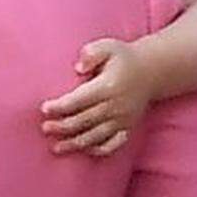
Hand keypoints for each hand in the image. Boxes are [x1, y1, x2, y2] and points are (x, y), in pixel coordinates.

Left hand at [40, 38, 153, 156]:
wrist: (152, 71)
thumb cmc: (123, 58)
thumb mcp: (108, 46)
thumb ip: (91, 53)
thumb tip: (79, 68)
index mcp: (109, 86)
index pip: (80, 99)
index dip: (61, 106)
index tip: (44, 108)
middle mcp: (117, 106)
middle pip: (85, 120)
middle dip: (63, 126)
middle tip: (45, 128)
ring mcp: (123, 119)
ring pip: (96, 136)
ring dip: (75, 143)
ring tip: (56, 147)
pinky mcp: (128, 128)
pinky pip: (113, 144)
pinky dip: (98, 150)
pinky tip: (83, 150)